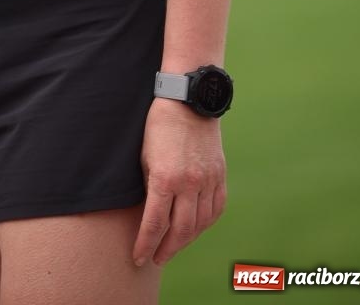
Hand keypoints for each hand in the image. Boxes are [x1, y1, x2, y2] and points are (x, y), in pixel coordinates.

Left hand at [133, 96, 226, 266]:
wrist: (188, 100)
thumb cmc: (158, 125)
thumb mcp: (144, 156)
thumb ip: (149, 187)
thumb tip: (150, 214)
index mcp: (165, 178)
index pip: (155, 224)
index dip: (146, 244)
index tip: (139, 257)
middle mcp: (189, 183)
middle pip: (180, 230)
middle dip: (167, 249)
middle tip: (157, 258)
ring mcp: (208, 180)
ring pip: (200, 224)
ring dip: (187, 240)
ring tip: (174, 246)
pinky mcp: (220, 175)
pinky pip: (216, 208)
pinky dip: (206, 223)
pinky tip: (196, 228)